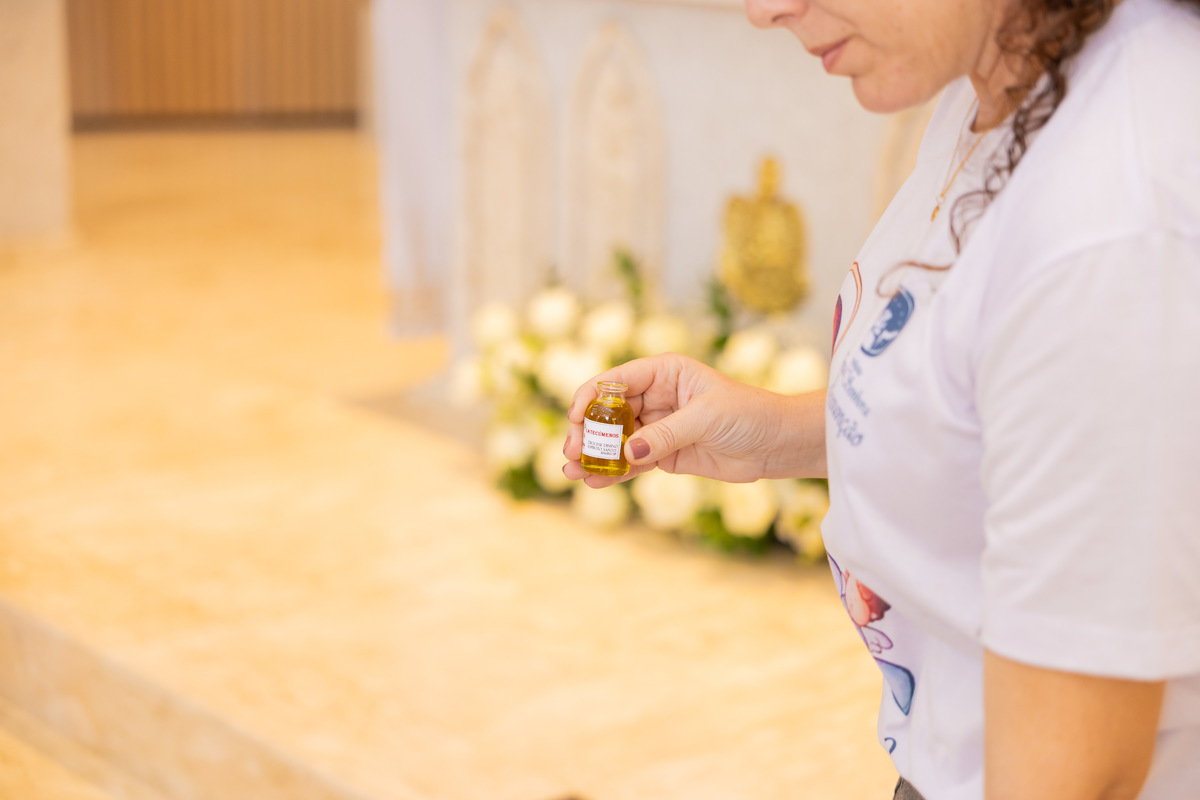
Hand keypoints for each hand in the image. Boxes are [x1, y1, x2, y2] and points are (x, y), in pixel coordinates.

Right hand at [562, 353, 825, 488]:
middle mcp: (656, 396)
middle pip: (609, 411)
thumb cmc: (747, 415)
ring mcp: (658, 427)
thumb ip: (665, 435)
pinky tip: (593, 482)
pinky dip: (613, 472)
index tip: (575, 415)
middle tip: (571, 450)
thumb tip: (628, 453)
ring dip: (594, 454)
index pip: (616, 379)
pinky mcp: (664, 454)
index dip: (591, 395)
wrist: (776, 443)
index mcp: (664, 372)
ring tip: (571, 470)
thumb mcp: (705, 418)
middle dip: (587, 430)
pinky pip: (632, 462)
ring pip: (616, 440)